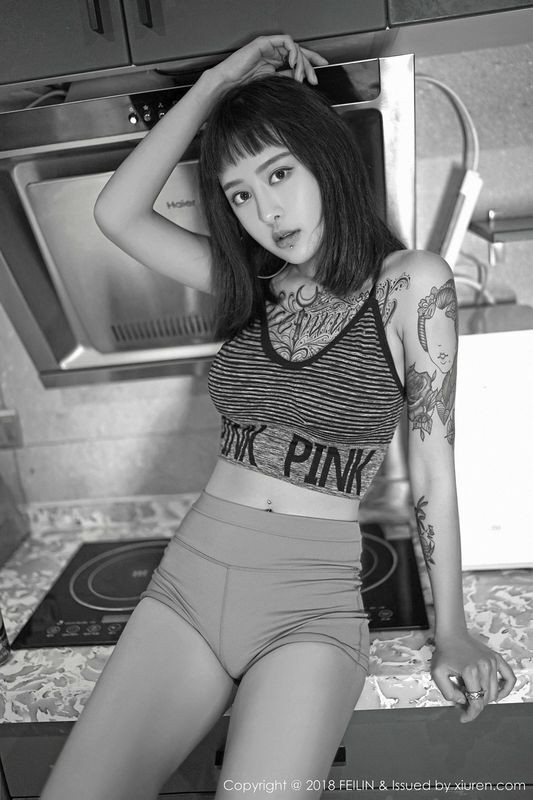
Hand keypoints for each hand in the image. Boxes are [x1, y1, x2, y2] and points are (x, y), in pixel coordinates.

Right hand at [209, 34, 327, 88]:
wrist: (228, 85)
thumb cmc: (244, 87)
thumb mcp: (272, 84)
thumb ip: (286, 78)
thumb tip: (300, 79)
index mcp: (274, 62)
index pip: (296, 59)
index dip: (310, 62)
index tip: (320, 70)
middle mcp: (273, 53)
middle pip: (298, 52)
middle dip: (309, 65)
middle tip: (313, 78)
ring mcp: (269, 47)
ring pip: (294, 47)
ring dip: (301, 60)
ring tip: (300, 75)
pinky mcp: (264, 42)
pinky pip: (285, 41)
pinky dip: (293, 51)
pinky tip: (293, 63)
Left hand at [431, 630, 515, 722]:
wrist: (451, 634)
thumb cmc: (444, 653)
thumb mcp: (437, 674)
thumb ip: (448, 693)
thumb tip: (464, 701)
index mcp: (470, 672)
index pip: (476, 703)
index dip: (470, 714)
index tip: (464, 718)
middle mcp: (484, 667)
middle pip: (485, 699)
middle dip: (474, 705)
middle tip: (463, 702)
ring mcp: (492, 662)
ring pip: (494, 692)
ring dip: (485, 698)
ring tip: (472, 693)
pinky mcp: (496, 659)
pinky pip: (509, 677)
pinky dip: (506, 689)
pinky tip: (498, 694)